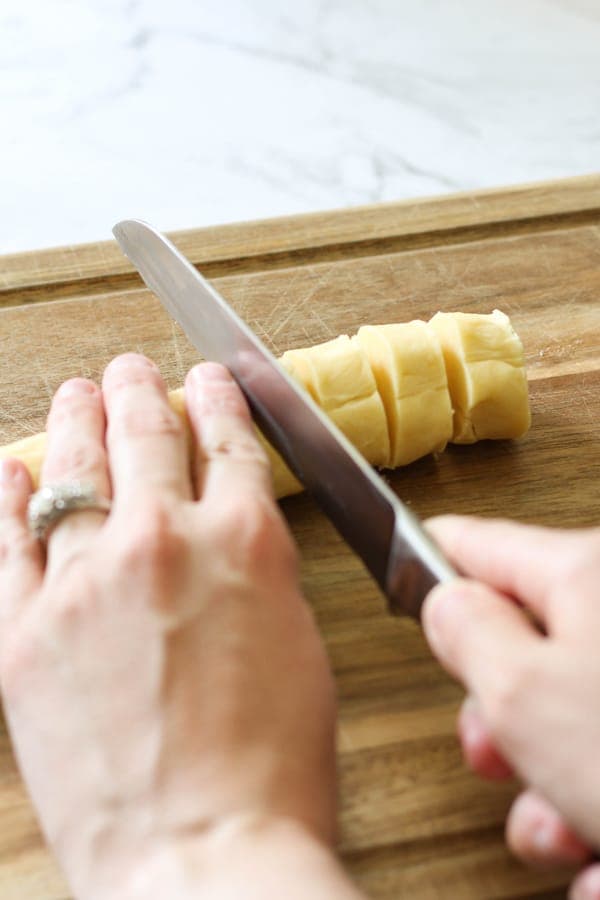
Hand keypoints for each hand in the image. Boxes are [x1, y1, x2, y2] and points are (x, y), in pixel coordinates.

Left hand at [0, 355, 362, 899]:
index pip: (230, 444)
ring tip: (78, 393)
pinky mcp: (26, 631)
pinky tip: (12, 467)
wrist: (202, 856)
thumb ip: (255, 576)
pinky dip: (9, 497)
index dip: (220, 402)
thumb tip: (229, 541)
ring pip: (78, 472)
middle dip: (142, 392)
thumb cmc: (272, 770)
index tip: (210, 379)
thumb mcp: (297, 648)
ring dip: (78, 421)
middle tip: (134, 370)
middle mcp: (165, 541)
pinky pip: (10, 541)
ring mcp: (87, 580)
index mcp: (247, 542)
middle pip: (149, 438)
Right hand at [422, 515, 599, 898]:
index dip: (434, 557)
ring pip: (578, 723)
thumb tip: (445, 601)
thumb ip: (466, 633)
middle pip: (531, 648)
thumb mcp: (526, 697)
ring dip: (554, 795)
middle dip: (503, 721)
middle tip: (491, 758)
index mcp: (591, 575)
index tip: (404, 557)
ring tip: (565, 843)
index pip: (484, 545)